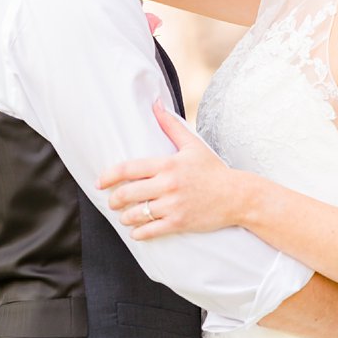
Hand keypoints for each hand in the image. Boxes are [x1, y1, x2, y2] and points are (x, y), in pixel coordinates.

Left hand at [100, 101, 239, 237]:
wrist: (238, 196)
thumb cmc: (213, 170)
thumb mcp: (193, 145)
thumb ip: (171, 125)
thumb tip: (155, 104)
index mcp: (168, 164)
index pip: (128, 169)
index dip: (108, 176)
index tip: (100, 182)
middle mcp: (168, 185)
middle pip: (126, 194)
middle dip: (114, 200)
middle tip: (113, 201)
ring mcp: (173, 205)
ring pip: (135, 215)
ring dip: (125, 217)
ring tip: (126, 216)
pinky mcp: (179, 222)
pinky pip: (149, 231)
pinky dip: (138, 233)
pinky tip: (137, 231)